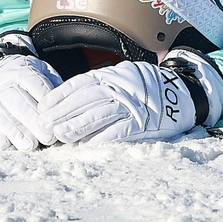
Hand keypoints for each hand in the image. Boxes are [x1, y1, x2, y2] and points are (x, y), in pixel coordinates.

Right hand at [0, 34, 61, 150]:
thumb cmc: (28, 80)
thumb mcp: (43, 73)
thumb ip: (55, 84)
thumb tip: (66, 102)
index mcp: (22, 72)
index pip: (35, 85)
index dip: (46, 104)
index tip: (56, 120)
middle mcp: (3, 85)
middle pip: (18, 103)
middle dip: (33, 122)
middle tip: (48, 138)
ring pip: (1, 115)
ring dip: (16, 132)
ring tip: (30, 145)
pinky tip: (6, 144)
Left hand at [38, 55, 222, 144]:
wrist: (180, 91)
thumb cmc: (144, 87)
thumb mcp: (119, 78)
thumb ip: (97, 87)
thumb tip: (67, 104)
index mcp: (110, 76)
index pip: (78, 85)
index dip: (58, 97)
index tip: (42, 108)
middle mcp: (118, 88)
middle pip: (83, 100)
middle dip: (61, 114)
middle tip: (43, 126)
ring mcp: (131, 105)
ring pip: (98, 115)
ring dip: (76, 126)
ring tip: (59, 135)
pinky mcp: (143, 122)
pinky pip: (119, 131)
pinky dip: (102, 137)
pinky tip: (87, 144)